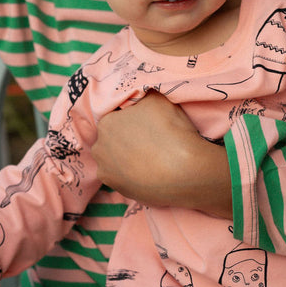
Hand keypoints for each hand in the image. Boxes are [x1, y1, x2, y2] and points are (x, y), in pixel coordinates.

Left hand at [92, 91, 232, 217]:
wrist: (186, 172)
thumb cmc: (171, 131)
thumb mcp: (158, 99)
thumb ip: (143, 95)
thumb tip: (141, 96)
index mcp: (105, 123)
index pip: (117, 118)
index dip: (134, 121)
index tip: (149, 125)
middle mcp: (99, 149)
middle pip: (114, 140)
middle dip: (127, 140)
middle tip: (151, 142)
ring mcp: (108, 173)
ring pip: (117, 161)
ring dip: (129, 159)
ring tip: (152, 159)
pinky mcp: (120, 192)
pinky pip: (126, 179)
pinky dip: (135, 176)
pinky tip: (152, 173)